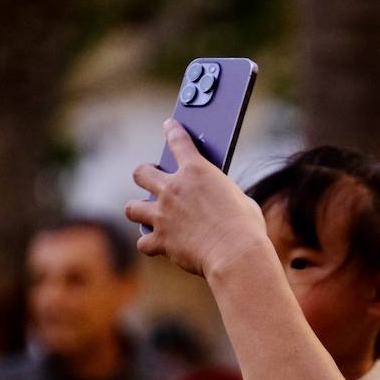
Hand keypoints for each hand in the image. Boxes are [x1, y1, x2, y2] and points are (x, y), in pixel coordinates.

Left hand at [125, 119, 268, 278]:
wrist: (237, 254)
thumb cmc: (246, 228)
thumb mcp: (241, 200)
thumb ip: (223, 196)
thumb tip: (220, 204)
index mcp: (197, 171)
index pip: (178, 141)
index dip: (172, 130)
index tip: (169, 125)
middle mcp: (173, 189)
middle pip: (141, 173)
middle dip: (145, 175)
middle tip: (153, 180)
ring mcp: (163, 215)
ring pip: (132, 208)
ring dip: (139, 210)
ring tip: (147, 214)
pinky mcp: (161, 240)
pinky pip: (144, 243)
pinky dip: (151, 244)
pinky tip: (158, 245)